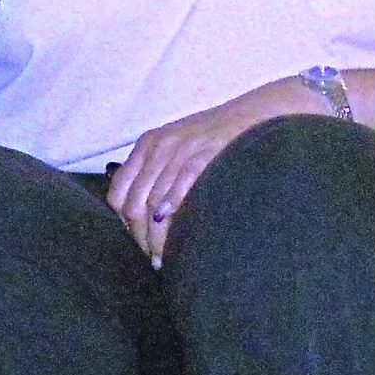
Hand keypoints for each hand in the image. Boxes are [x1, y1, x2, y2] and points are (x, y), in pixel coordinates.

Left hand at [106, 77, 324, 264]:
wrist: (256, 115)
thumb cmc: (218, 138)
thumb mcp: (178, 146)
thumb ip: (157, 172)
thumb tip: (144, 218)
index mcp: (148, 145)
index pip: (118, 192)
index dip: (125, 224)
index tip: (139, 243)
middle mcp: (159, 147)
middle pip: (134, 203)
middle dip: (141, 238)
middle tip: (155, 259)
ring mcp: (181, 149)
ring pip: (155, 202)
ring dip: (158, 237)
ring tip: (167, 259)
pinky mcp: (205, 153)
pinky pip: (182, 187)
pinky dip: (176, 213)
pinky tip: (180, 237)